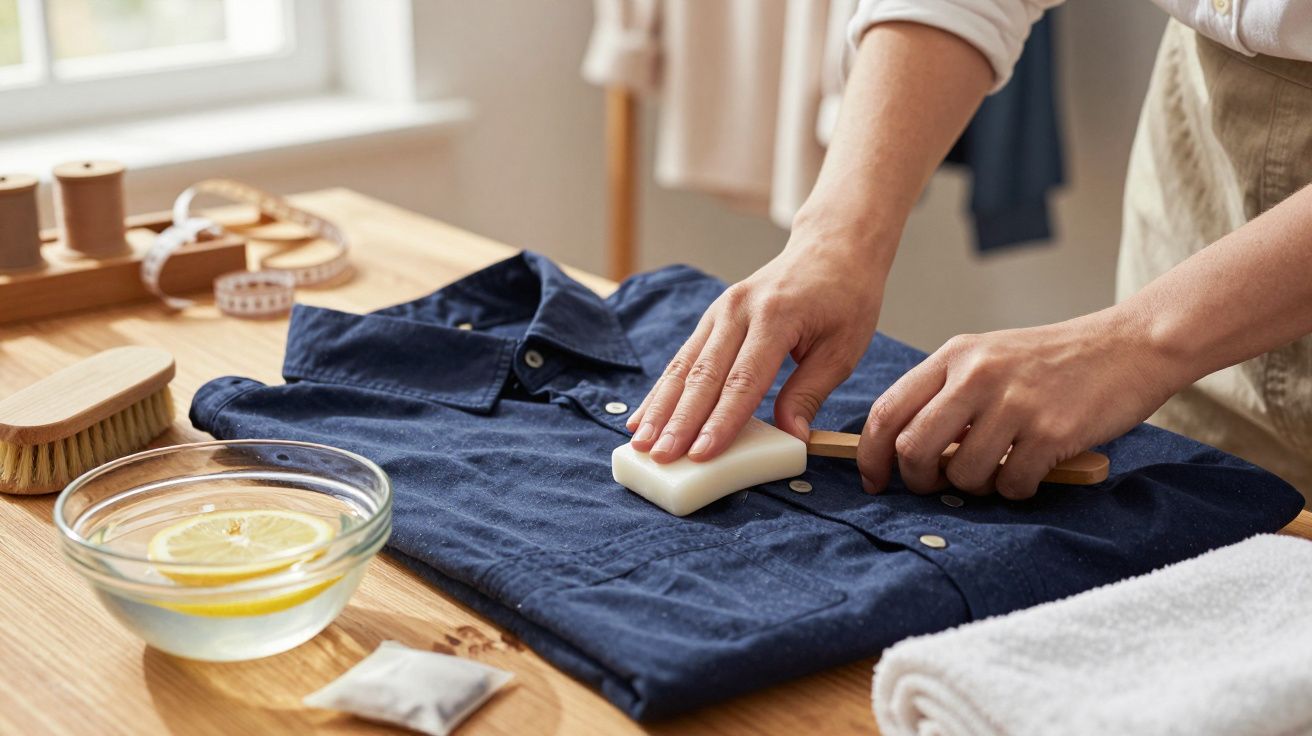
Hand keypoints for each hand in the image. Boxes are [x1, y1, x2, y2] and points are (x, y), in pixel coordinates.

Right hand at [627, 235, 885, 462]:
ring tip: (640, 443)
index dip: (720, 421)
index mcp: (775, 317)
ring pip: (683, 366)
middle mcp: (739, 311)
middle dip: (679, 421)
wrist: (831, 248)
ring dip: (660, 408)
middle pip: (703, 375)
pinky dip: (662, 390)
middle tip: (660, 457)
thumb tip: (790, 438)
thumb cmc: (844, 299)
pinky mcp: (712, 317)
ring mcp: (720, 311)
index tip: (700, 454)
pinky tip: (643, 416)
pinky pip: (682, 358)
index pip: (742, 380)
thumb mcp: (842, 349)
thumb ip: (810, 393)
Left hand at [857, 307, 1184, 498]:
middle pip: (913, 449)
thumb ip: (946, 395)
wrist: (1129, 345)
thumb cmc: (1054, 362)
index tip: (875, 480)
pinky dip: (1016, 489)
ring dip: (977, 486)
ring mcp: (1014, 403)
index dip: (871, 454)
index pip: (888, 410)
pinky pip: (1010, 485)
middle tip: (938, 484)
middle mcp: (978, 375)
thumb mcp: (989, 358)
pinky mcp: (1051, 431)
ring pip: (962, 475)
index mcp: (954, 356)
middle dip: (919, 481)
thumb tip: (903, 451)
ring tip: (1000, 467)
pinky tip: (1033, 467)